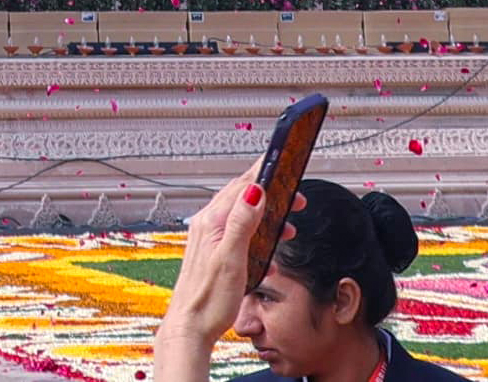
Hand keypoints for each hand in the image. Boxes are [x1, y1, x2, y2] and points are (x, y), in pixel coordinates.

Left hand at [151, 161, 272, 381]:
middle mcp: (207, 226)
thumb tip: (254, 192)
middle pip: (243, 199)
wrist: (190, 328)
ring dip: (268, 220)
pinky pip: (239, 237)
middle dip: (272, 195)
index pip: (241, 186)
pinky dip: (258, 241)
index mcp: (211, 222)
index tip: (280, 159)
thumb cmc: (208, 299)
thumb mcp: (231, 258)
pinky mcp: (213, 254)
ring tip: (288, 230)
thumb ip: (242, 222)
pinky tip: (269, 259)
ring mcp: (209, 240)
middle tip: (297, 201)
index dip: (264, 172)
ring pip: (243, 218)